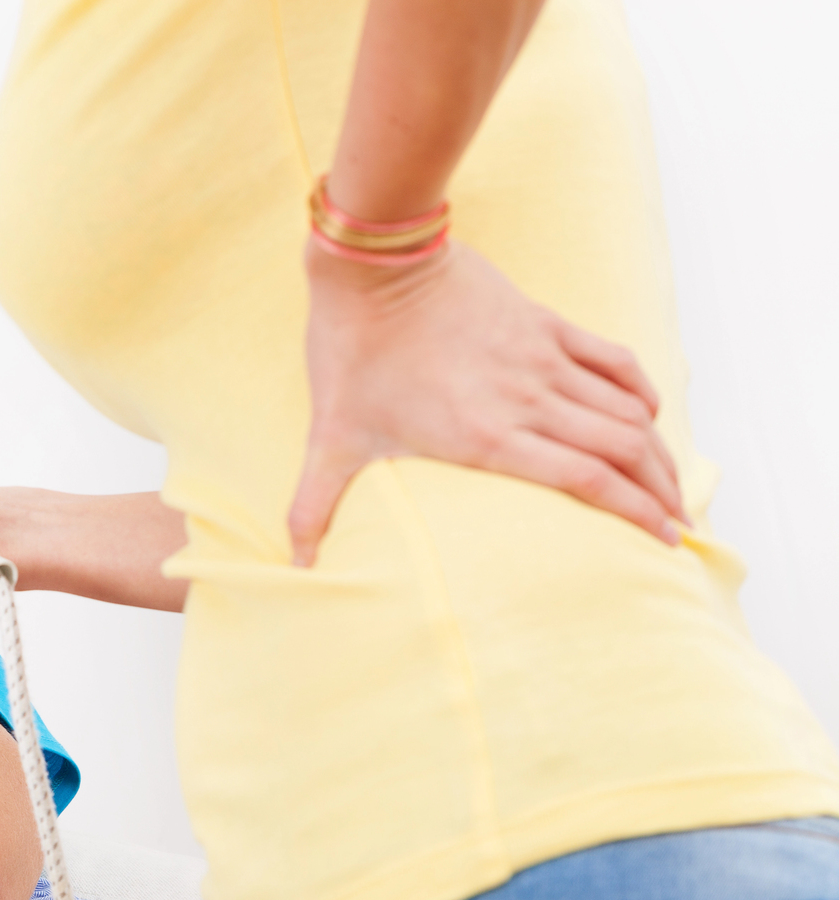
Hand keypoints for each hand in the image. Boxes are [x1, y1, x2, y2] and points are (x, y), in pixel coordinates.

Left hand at [294, 238, 687, 566]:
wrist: (374, 264)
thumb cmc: (353, 352)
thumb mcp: (330, 437)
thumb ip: (314, 504)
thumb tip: (293, 564)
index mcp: (488, 435)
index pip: (587, 480)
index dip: (635, 513)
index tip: (663, 542)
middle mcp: (528, 399)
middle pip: (623, 449)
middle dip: (660, 492)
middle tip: (678, 525)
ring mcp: (541, 358)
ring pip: (626, 408)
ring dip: (659, 449)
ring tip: (673, 485)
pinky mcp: (543, 324)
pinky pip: (611, 359)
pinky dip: (639, 391)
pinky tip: (648, 416)